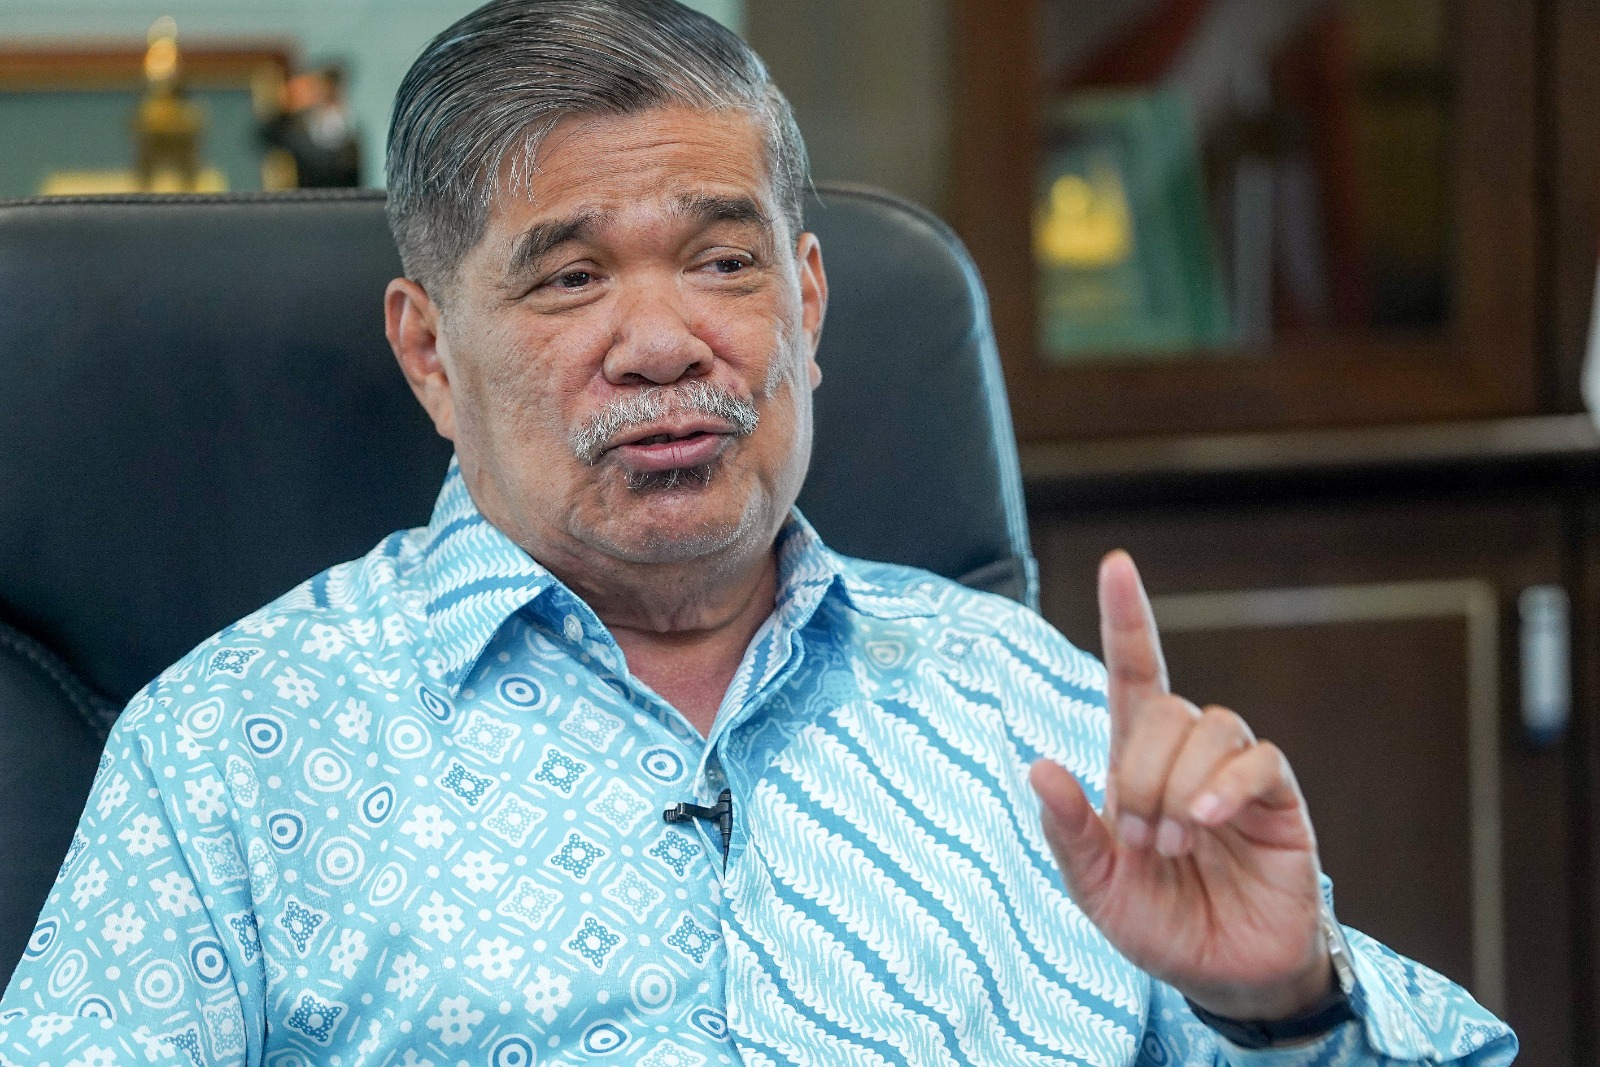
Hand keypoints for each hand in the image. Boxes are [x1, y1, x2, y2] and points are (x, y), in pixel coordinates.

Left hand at [1030, 551, 1333, 1021]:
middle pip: (1166, 708)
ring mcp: (1235, 776)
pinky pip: (1260, 761)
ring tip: (1173, 845)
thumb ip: (1068, 831)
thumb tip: (1038, 765)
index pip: (1134, 674)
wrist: (1223, 978)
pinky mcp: (1279, 802)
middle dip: (1142, 772)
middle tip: (1141, 841)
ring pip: (1212, 726)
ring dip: (1179, 785)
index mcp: (1136, 764)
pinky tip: (1206, 824)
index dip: (1128, 619)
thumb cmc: (1158, 924)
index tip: (1117, 564)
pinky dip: (1226, 786)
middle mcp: (1186, 758)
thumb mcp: (1095, 887)